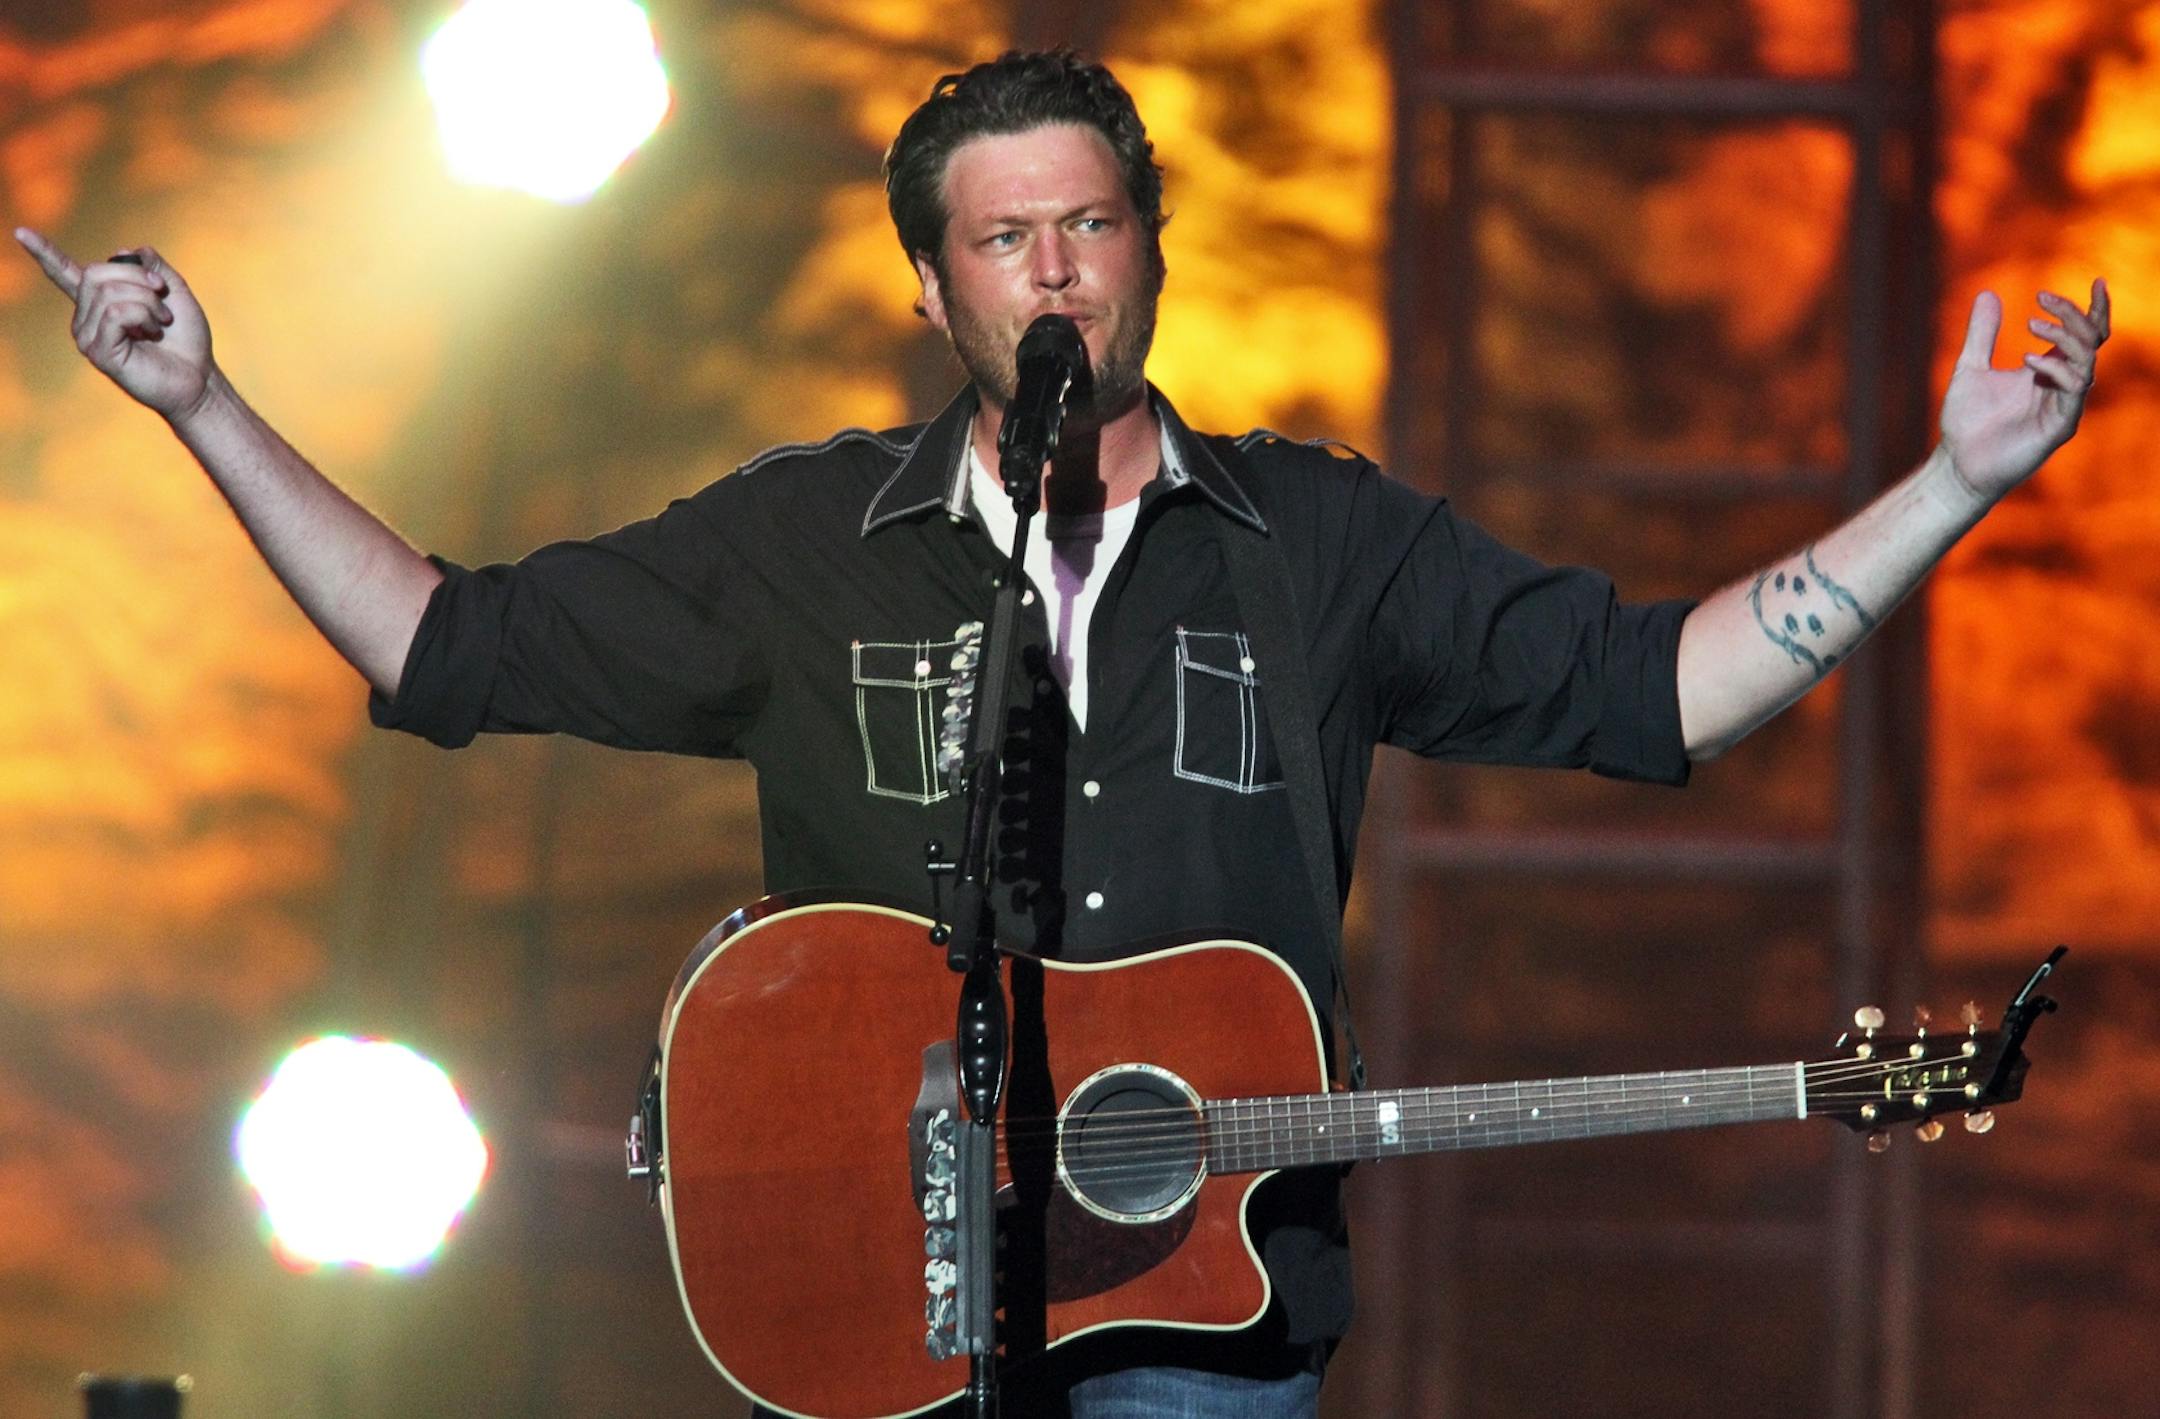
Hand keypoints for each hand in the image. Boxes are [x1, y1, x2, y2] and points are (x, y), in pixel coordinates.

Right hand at [13, 227, 215, 420]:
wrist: (199, 376)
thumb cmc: (186, 339)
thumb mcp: (174, 292)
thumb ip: (153, 267)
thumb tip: (126, 250)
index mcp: (100, 301)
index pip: (64, 273)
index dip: (44, 252)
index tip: (20, 231)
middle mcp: (87, 317)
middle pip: (96, 274)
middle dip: (138, 278)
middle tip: (162, 296)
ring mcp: (88, 335)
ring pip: (108, 293)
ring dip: (146, 301)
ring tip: (160, 322)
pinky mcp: (98, 352)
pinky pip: (114, 313)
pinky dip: (141, 316)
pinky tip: (151, 332)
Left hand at [1938, 279, 2110, 505]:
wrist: (1957, 463)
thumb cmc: (1966, 421)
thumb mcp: (1970, 367)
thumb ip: (1982, 333)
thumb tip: (1987, 293)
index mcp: (2049, 370)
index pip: (2085, 335)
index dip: (2094, 309)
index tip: (2096, 281)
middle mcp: (2062, 385)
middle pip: (2091, 342)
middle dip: (2075, 315)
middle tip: (2043, 298)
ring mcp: (2064, 406)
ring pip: (2087, 362)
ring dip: (2066, 337)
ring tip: (2034, 324)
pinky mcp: (2060, 426)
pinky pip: (2074, 390)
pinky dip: (2056, 369)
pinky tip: (2028, 360)